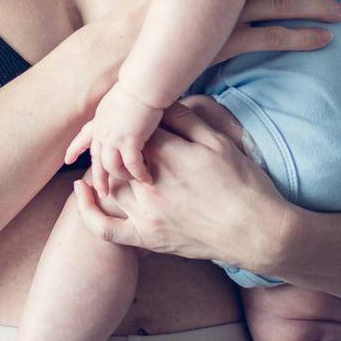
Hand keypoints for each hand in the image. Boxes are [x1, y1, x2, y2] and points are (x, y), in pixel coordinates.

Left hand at [66, 82, 164, 187]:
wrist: (143, 83)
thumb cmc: (138, 86)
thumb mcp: (119, 99)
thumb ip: (117, 111)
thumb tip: (123, 115)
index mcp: (100, 119)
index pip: (83, 137)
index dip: (75, 149)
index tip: (67, 160)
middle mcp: (103, 131)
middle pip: (96, 160)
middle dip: (98, 178)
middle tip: (102, 193)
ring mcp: (113, 137)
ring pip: (112, 167)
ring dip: (122, 177)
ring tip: (132, 183)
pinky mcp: (129, 141)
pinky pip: (132, 165)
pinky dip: (139, 174)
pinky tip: (147, 179)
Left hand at [72, 99, 296, 271]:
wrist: (258, 232)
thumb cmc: (244, 183)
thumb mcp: (218, 141)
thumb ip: (185, 119)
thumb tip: (161, 102)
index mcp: (167, 155)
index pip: (136, 128)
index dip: (137, 120)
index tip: (142, 117)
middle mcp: (149, 184)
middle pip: (115, 154)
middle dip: (115, 142)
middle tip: (122, 133)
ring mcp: (145, 214)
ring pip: (107, 184)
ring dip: (103, 168)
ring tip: (107, 155)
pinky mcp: (147, 238)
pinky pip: (106, 228)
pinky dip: (88, 210)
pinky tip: (82, 191)